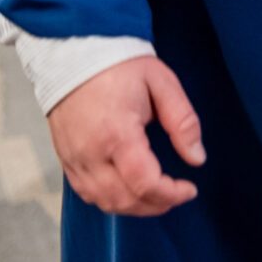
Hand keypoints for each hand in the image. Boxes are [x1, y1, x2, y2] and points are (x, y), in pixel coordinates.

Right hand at [45, 55, 204, 216]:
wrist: (75, 54)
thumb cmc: (120, 66)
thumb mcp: (162, 83)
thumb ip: (182, 122)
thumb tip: (197, 158)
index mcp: (117, 133)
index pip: (144, 183)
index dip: (170, 194)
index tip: (189, 190)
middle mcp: (90, 153)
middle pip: (124, 199)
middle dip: (156, 205)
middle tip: (177, 195)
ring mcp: (74, 159)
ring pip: (103, 201)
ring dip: (133, 207)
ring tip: (157, 197)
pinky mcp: (65, 159)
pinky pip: (86, 193)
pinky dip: (110, 200)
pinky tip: (128, 191)